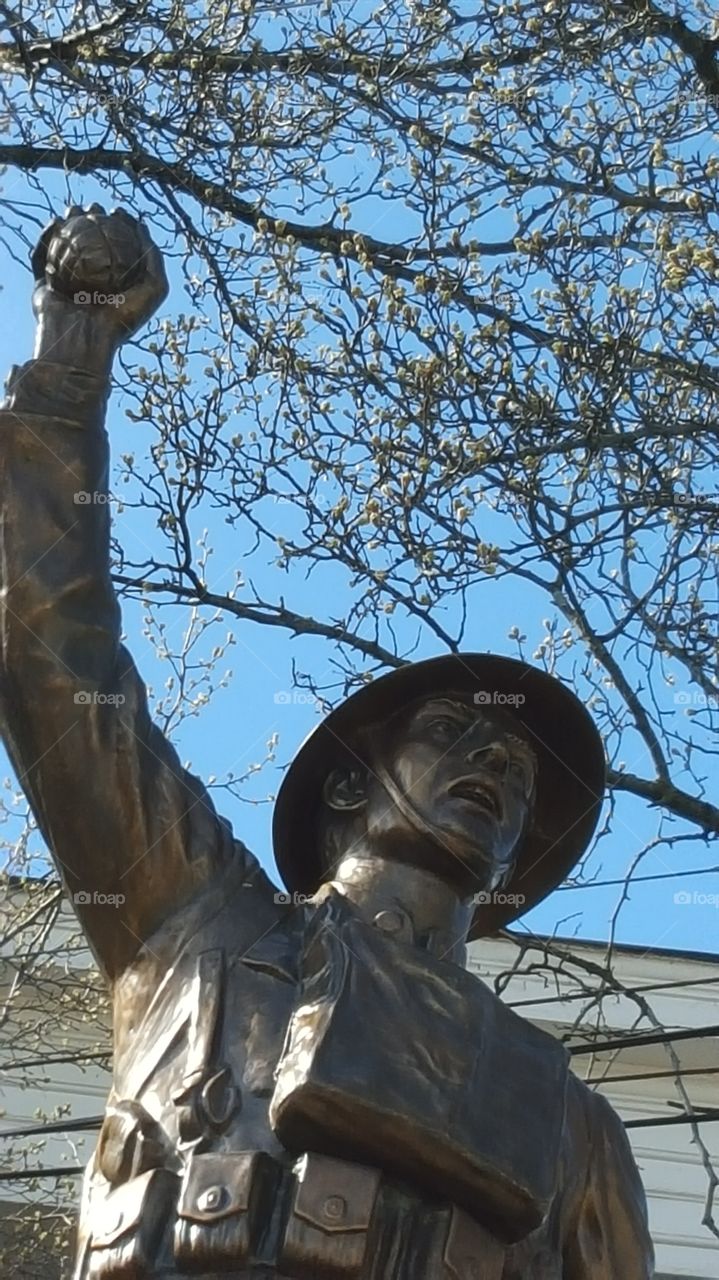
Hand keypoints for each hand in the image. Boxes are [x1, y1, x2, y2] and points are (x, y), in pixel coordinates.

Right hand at [31, 204, 168, 368]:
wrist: (84, 343)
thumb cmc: (122, 319)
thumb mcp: (154, 288)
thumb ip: (153, 257)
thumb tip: (142, 225)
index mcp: (115, 282)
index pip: (117, 246)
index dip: (119, 224)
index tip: (118, 210)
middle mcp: (91, 281)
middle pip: (90, 241)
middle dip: (92, 217)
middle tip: (95, 208)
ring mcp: (67, 283)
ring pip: (65, 244)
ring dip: (68, 222)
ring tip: (74, 210)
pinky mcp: (45, 286)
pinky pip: (42, 256)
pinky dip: (46, 238)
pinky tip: (55, 223)